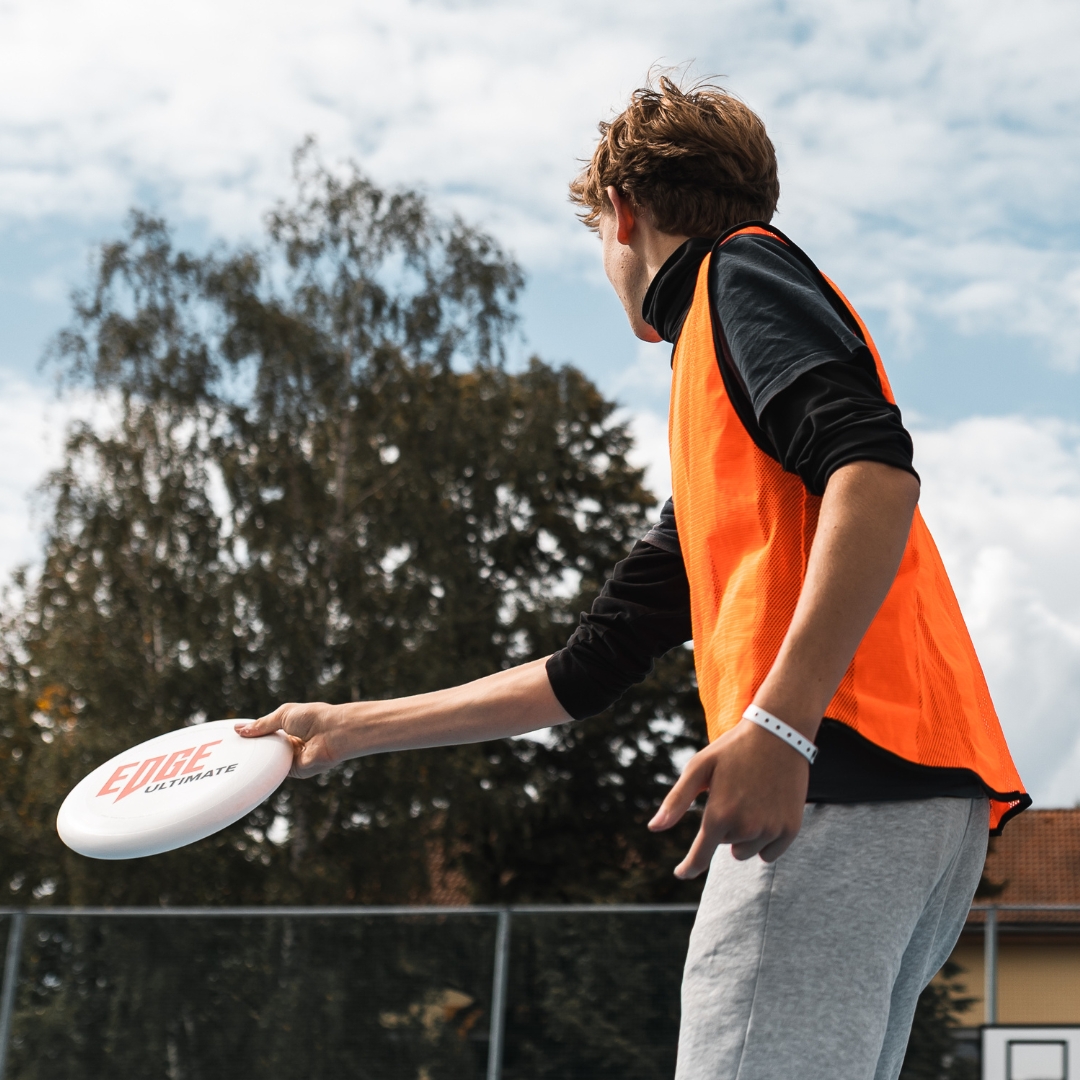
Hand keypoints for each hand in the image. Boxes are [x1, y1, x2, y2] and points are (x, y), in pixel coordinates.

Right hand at [235, 702, 344, 778]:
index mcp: (287, 727)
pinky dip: (265, 771)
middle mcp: (289, 743)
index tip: (232, 738)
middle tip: (227, 751)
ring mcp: (291, 757)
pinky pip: (275, 772)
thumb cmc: (313, 718)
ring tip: (235, 758)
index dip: (250, 736)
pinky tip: (250, 769)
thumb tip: (240, 730)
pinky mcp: (294, 771)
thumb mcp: (283, 715)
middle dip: (250, 749)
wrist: (332, 732)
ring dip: (256, 759)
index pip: (265, 734)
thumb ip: (262, 724)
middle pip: (264, 749)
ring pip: (267, 761)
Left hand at [648, 720, 808, 875]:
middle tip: (733, 795)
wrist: (779, 734)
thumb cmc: (733, 749)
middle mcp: (745, 828)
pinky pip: (770, 854)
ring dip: (745, 835)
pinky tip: (767, 814)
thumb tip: (654, 827)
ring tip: (751, 802)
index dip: (689, 867)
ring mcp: (770, 830)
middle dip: (725, 827)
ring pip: (747, 851)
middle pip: (726, 846)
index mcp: (719, 815)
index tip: (681, 872)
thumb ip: (676, 801)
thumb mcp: (699, 767)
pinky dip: (765, 840)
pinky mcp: (790, 829)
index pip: (700, 856)